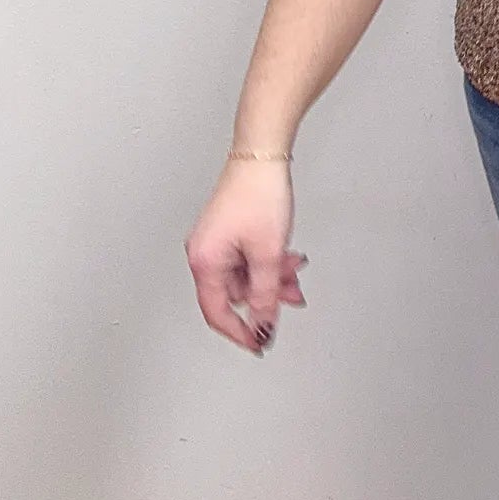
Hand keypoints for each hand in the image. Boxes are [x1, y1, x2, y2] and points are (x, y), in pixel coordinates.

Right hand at [184, 158, 307, 356]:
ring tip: (294, 268)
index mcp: (205, 262)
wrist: (262, 156)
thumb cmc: (258, 195)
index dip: (240, 332)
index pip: (218, 313)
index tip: (260, 343)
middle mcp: (204, 253)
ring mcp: (215, 242)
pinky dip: (266, 262)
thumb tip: (261, 324)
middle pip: (234, 294)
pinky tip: (286, 256)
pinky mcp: (227, 232)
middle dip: (265, 296)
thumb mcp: (268, 254)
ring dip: (270, 277)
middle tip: (291, 294)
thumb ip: (265, 295)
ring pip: (244, 276)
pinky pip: (246, 259)